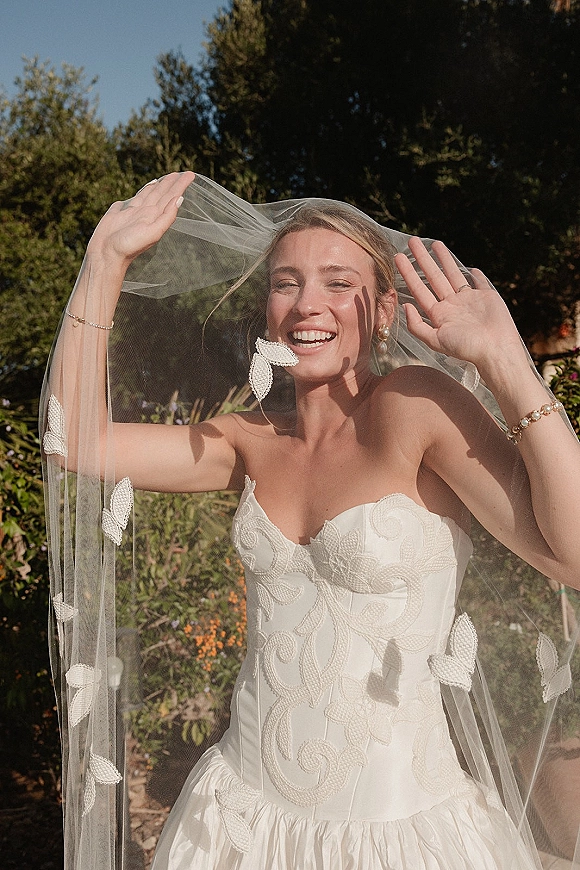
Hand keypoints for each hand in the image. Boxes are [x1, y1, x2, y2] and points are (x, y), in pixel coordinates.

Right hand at [87, 171, 194, 265]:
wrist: (106, 253)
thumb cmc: (129, 246)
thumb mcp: (153, 232)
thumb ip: (167, 216)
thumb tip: (180, 199)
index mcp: (156, 217)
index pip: (171, 197)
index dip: (180, 186)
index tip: (190, 175)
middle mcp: (147, 213)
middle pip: (162, 194)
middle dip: (172, 183)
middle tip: (184, 173)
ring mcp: (134, 212)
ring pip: (150, 194)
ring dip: (160, 185)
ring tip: (170, 177)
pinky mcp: (121, 211)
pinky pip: (136, 198)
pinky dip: (143, 191)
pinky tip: (148, 187)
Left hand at [395, 238, 523, 367]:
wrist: (494, 349)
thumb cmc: (465, 348)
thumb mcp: (435, 340)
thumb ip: (417, 325)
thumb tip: (405, 306)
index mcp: (438, 314)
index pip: (418, 288)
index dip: (408, 272)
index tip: (398, 256)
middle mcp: (451, 305)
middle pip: (433, 277)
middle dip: (422, 259)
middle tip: (412, 240)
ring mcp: (469, 300)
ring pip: (453, 274)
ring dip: (444, 259)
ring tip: (434, 243)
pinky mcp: (487, 296)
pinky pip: (479, 282)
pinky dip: (475, 274)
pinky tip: (469, 267)